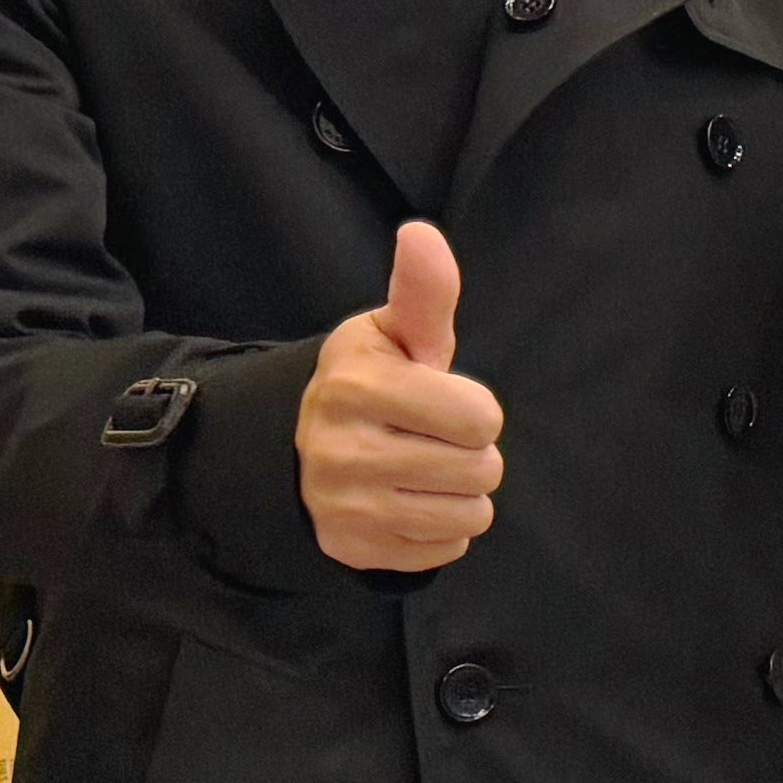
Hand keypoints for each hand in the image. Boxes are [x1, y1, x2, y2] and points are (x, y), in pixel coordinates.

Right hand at [300, 219, 501, 572]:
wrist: (300, 448)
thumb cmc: (370, 383)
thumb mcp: (393, 334)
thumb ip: (423, 293)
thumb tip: (423, 234)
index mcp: (356, 387)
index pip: (480, 418)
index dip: (474, 410)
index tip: (440, 400)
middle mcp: (342, 450)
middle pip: (482, 468)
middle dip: (471, 451)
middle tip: (430, 437)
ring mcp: (344, 506)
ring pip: (471, 512)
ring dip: (461, 492)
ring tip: (421, 468)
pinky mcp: (353, 548)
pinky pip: (448, 546)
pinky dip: (440, 527)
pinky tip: (406, 500)